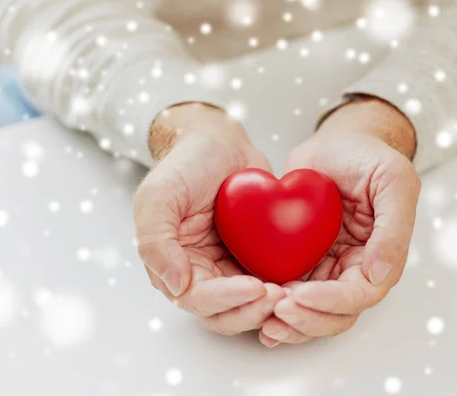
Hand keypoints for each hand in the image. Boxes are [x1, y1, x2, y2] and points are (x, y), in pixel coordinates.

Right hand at [134, 103, 284, 334]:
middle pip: (225, 313)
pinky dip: (283, 288)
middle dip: (252, 310)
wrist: (218, 143)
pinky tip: (302, 282)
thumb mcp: (157, 197)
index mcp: (172, 267)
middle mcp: (200, 274)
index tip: (255, 287)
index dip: (226, 299)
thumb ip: (155, 242)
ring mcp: (228, 268)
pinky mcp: (254, 258)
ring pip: (248, 305)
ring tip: (292, 292)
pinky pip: (269, 281)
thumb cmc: (184, 166)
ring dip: (269, 307)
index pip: (198, 299)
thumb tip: (176, 286)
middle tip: (280, 296)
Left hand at [259, 96, 420, 346]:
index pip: (360, 294)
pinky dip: (274, 305)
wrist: (335, 144)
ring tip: (264, 321)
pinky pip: (290, 291)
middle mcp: (354, 268)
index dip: (331, 302)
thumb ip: (393, 229)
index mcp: (381, 256)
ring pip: (312, 311)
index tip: (300, 295)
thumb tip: (379, 275)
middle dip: (307, 320)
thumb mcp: (392, 181)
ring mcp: (327, 267)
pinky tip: (254, 307)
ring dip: (290, 322)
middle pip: (335, 314)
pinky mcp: (302, 260)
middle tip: (277, 311)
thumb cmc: (367, 156)